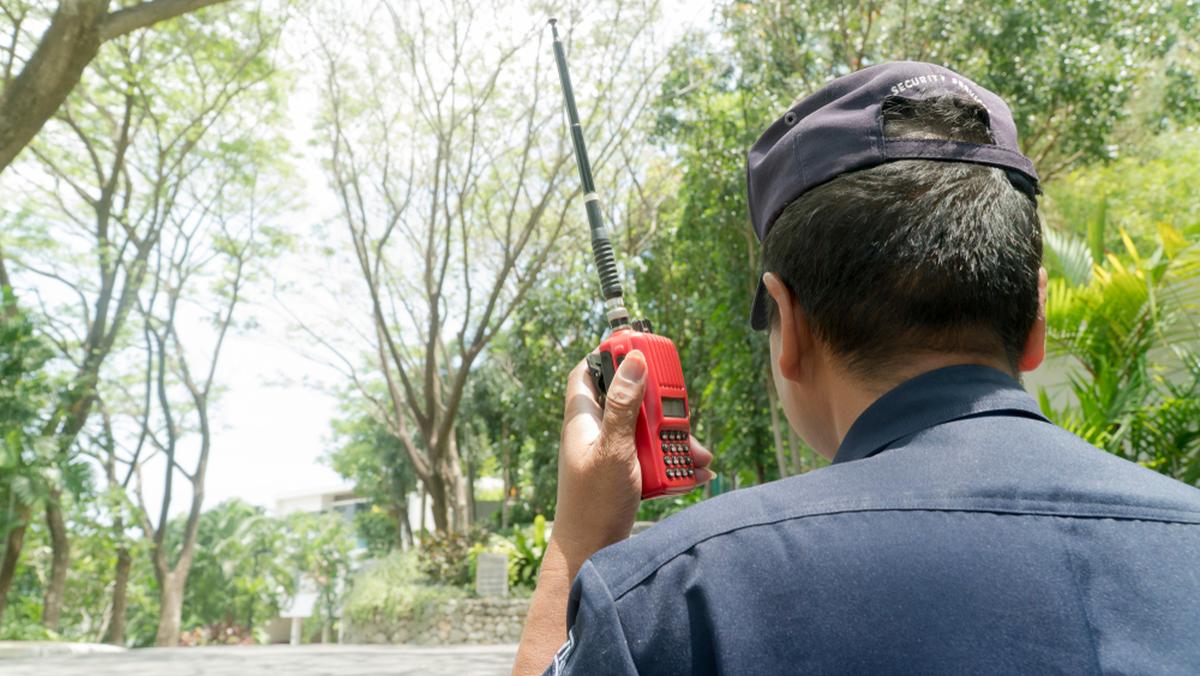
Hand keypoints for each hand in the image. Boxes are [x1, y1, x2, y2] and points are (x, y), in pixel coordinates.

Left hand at [551, 350, 713, 566]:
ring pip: (647, 431)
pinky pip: (653, 457)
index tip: (636, 346)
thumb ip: (624, 408)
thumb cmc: (593, 505)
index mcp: (583, 420)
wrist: (593, 554)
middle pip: (629, 400)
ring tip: (698, 453)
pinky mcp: (626, 473)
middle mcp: (596, 432)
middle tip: (681, 409)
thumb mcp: (613, 451)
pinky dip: (673, 463)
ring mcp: (612, 453)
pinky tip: (696, 473)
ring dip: (674, 440)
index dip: (607, 355)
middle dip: (660, 405)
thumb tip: (632, 362)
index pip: (587, 372)